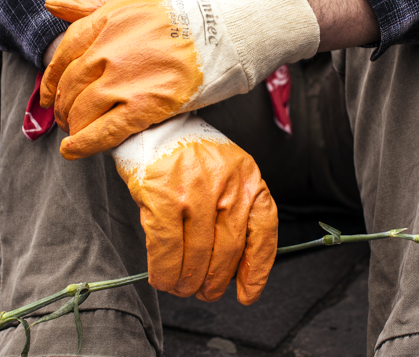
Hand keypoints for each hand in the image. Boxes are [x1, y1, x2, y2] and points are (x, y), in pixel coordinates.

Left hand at [41, 0, 318, 159]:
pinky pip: (106, 130)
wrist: (224, 34)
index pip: (63, 55)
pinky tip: (73, 150)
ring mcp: (125, 81)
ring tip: (74, 133)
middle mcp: (108, 52)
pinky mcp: (145, 107)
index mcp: (104, 23)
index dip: (52, 79)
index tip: (50, 94)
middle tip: (65, 117)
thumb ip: (90, 4)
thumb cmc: (183, 16)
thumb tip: (52, 5)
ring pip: (83, 110)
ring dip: (73, 125)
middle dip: (62, 106)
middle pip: (70, 86)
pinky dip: (85, 143)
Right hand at [111, 113, 277, 304]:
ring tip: (182, 288)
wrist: (155, 125)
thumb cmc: (191, 158)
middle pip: (227, 251)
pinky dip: (164, 271)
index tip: (248, 294)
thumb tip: (233, 269)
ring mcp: (195, 191)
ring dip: (188, 282)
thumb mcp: (227, 176)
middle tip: (203, 292)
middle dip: (214, 282)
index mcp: (249, 178)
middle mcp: (227, 184)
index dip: (257, 270)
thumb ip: (234, 213)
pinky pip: (167, 249)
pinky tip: (163, 278)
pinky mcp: (162, 197)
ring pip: (197, 255)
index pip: (263, 232)